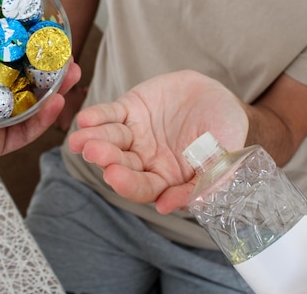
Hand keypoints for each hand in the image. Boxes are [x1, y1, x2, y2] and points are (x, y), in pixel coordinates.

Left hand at [0, 15, 80, 206]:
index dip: (11, 42)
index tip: (29, 24)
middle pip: (15, 79)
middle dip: (41, 64)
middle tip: (61, 49)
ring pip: (26, 105)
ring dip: (52, 89)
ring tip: (71, 71)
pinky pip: (21, 133)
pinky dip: (42, 119)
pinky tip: (58, 101)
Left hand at [68, 70, 247, 213]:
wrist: (222, 99)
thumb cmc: (227, 134)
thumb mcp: (224, 160)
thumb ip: (202, 183)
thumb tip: (166, 207)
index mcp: (165, 177)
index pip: (142, 187)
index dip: (128, 184)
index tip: (114, 177)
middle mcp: (145, 159)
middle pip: (121, 163)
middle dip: (106, 158)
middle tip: (92, 152)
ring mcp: (136, 133)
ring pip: (111, 139)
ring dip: (95, 139)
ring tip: (80, 139)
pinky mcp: (131, 109)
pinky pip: (111, 114)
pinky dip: (98, 116)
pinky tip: (85, 119)